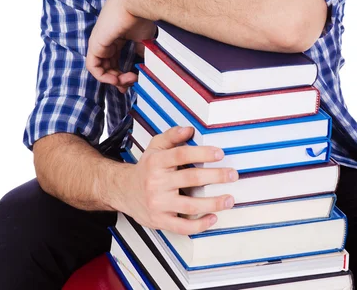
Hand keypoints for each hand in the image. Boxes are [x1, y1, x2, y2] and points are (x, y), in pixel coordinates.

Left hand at [86, 0, 155, 91]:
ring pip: (100, 68)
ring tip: (127, 81)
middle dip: (119, 79)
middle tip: (131, 83)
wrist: (136, 3)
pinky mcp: (95, 44)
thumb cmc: (141, 15)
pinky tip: (115, 79)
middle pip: (108, 66)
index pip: (115, 61)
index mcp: (116, 38)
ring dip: (114, 79)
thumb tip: (142, 61)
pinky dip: (103, 76)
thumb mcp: (144, 38)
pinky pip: (93, 66)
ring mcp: (99, 42)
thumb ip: (141, 50)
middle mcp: (106, 41)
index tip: (134, 80)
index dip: (123, 74)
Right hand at [117, 126, 237, 233]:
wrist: (124, 191)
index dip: (202, 153)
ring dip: (213, 203)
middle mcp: (156, 182)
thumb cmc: (146, 168)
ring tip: (229, 199)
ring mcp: (158, 203)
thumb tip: (189, 130)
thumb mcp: (155, 147)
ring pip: (189, 205)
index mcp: (156, 162)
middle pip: (190, 178)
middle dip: (215, 176)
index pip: (181, 154)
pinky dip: (199, 225)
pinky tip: (213, 218)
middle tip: (232, 174)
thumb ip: (172, 136)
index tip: (219, 153)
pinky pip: (182, 226)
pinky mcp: (160, 221)